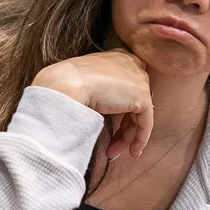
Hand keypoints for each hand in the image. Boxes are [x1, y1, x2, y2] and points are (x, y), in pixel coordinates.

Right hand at [32, 50, 153, 158]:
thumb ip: (99, 89)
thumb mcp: (84, 80)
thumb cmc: (65, 83)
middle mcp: (132, 64)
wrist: (64, 85)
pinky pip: (145, 123)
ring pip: (139, 114)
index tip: (114, 125)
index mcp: (118, 57)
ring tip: (113, 152)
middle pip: (134, 101)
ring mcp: (139, 80)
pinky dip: (140, 139)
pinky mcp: (142, 97)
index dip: (122, 107)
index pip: (127, 85)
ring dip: (127, 137)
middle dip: (124, 126)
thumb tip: (99, 107)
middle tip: (112, 144)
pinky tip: (132, 152)